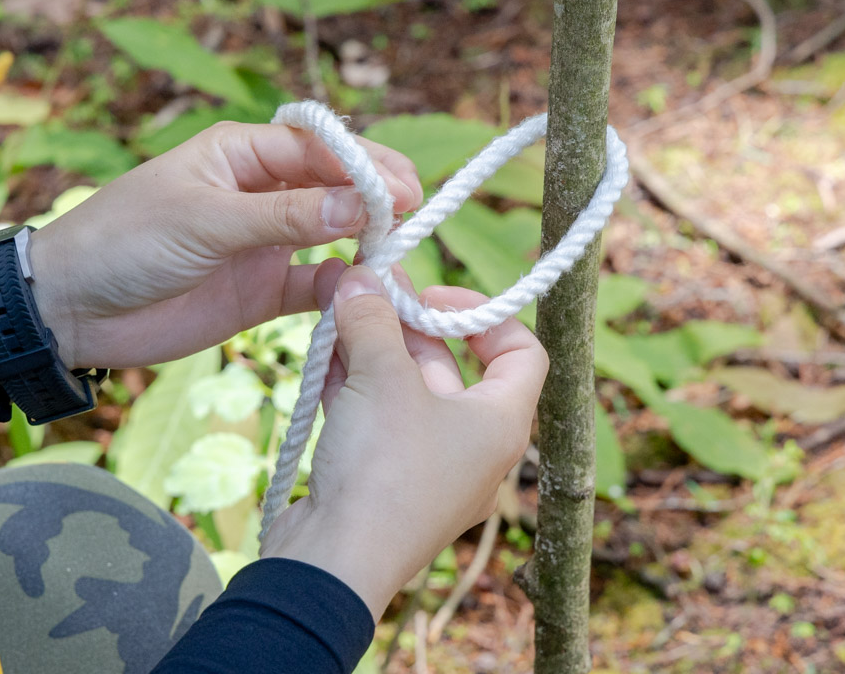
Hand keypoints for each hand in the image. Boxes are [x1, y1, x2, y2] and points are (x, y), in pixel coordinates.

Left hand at [0, 121, 421, 369]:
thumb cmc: (125, 241)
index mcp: (243, 154)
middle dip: (376, 197)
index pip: (319, 147)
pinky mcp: (263, 291)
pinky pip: (316, 285)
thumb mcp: (205, 220)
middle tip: (415, 214)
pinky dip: (340, 289)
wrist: (72, 310)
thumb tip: (362, 205)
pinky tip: (359, 293)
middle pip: (336, 186)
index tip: (402, 187)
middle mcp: (262, 192)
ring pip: (334, 234)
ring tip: (398, 255)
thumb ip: (284, 216)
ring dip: (366, 242)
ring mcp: (265, 243)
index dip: (364, 163)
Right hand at [259, 265, 547, 620]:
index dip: (484, 313)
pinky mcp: (384, 484)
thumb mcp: (382, 378)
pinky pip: (376, 421)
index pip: (521, 352)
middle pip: (450, 367)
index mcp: (500, 424)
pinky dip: (353, 384)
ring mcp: (427, 470)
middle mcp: (474, 448)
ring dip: (372, 348)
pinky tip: (323, 351)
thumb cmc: (382, 470)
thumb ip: (374, 321)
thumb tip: (361, 279)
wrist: (333, 565)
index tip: (435, 294)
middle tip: (370, 287)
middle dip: (407, 323)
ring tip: (338, 308)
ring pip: (405, 393)